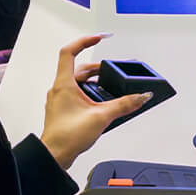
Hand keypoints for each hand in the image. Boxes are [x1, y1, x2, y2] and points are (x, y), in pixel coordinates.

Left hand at [41, 35, 151, 169]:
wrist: (54, 156)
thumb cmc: (66, 137)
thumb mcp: (101, 117)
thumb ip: (123, 105)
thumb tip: (140, 97)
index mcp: (64, 84)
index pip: (69, 52)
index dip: (85, 41)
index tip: (99, 38)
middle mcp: (59, 89)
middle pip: (78, 68)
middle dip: (97, 67)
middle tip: (111, 70)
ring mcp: (60, 99)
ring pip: (77, 81)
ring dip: (93, 80)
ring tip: (108, 86)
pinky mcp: (63, 109)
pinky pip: (76, 92)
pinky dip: (89, 92)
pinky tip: (100, 102)